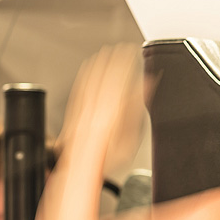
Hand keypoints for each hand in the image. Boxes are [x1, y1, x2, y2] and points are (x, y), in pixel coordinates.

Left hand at [58, 44, 145, 179]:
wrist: (79, 170)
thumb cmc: (106, 159)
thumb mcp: (131, 138)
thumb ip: (137, 110)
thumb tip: (146, 87)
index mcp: (110, 110)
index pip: (119, 80)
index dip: (126, 64)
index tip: (132, 53)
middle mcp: (94, 106)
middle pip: (104, 77)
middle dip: (113, 60)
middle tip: (122, 49)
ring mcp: (82, 108)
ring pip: (90, 80)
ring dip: (99, 64)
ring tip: (106, 53)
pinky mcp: (74, 112)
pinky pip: (80, 88)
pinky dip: (85, 75)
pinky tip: (87, 69)